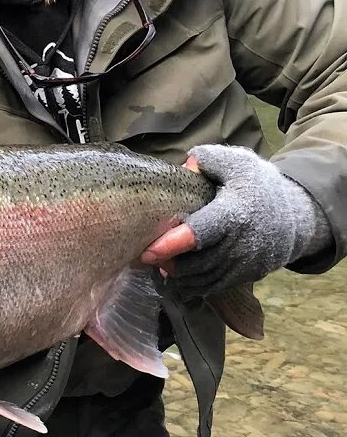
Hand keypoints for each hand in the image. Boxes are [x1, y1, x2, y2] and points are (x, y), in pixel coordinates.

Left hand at [140, 145, 330, 295]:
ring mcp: (247, 263)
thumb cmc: (258, 185)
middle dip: (171, 263)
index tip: (148, 252)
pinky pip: (217, 287)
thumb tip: (186, 165)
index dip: (172, 244)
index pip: (200, 234)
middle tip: (149, 256)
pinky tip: (178, 277)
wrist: (298, 215)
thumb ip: (209, 160)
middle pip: (199, 263)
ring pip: (206, 279)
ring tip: (161, 266)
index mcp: (235, 212)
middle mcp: (242, 243)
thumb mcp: (237, 162)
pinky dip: (195, 286)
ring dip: (180, 277)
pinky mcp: (249, 276)